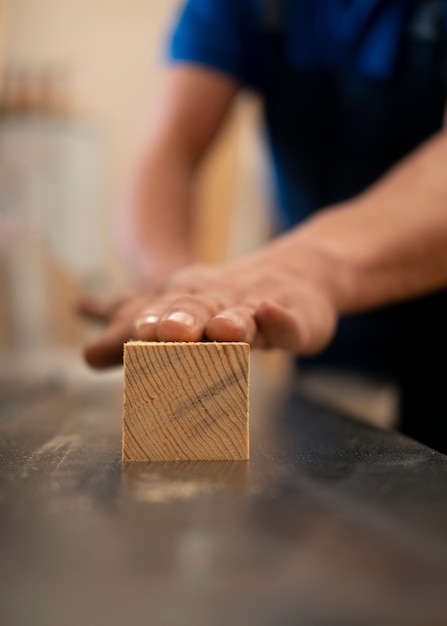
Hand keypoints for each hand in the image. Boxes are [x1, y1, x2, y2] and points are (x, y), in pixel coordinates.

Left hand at [82, 233, 339, 368]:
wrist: (297, 273)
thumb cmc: (233, 304)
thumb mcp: (191, 310)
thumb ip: (144, 331)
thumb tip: (88, 355)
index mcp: (194, 298)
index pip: (166, 309)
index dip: (150, 322)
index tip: (135, 335)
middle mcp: (224, 299)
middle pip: (201, 309)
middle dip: (183, 320)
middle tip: (168, 333)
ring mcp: (261, 307)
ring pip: (245, 316)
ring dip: (233, 322)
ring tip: (224, 330)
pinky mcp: (298, 319)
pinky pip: (289, 323)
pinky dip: (279, 320)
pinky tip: (270, 315)